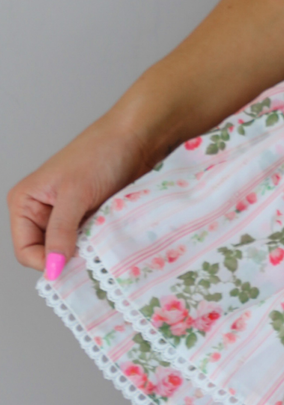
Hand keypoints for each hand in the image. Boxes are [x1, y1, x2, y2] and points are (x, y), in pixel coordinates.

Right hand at [8, 115, 156, 279]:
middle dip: (67, 256)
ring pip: (70, 248)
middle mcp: (41, 210)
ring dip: (85, 249)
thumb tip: (52, 268)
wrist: (137, 135)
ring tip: (101, 239)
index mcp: (25, 202)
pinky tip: (109, 235)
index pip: (26, 250)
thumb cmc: (101, 153)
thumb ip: (60, 232)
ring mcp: (66, 213)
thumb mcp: (76, 194)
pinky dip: (97, 242)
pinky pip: (88, 240)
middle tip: (90, 253)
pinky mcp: (88, 214)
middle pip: (47, 252)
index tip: (72, 264)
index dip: (46, 261)